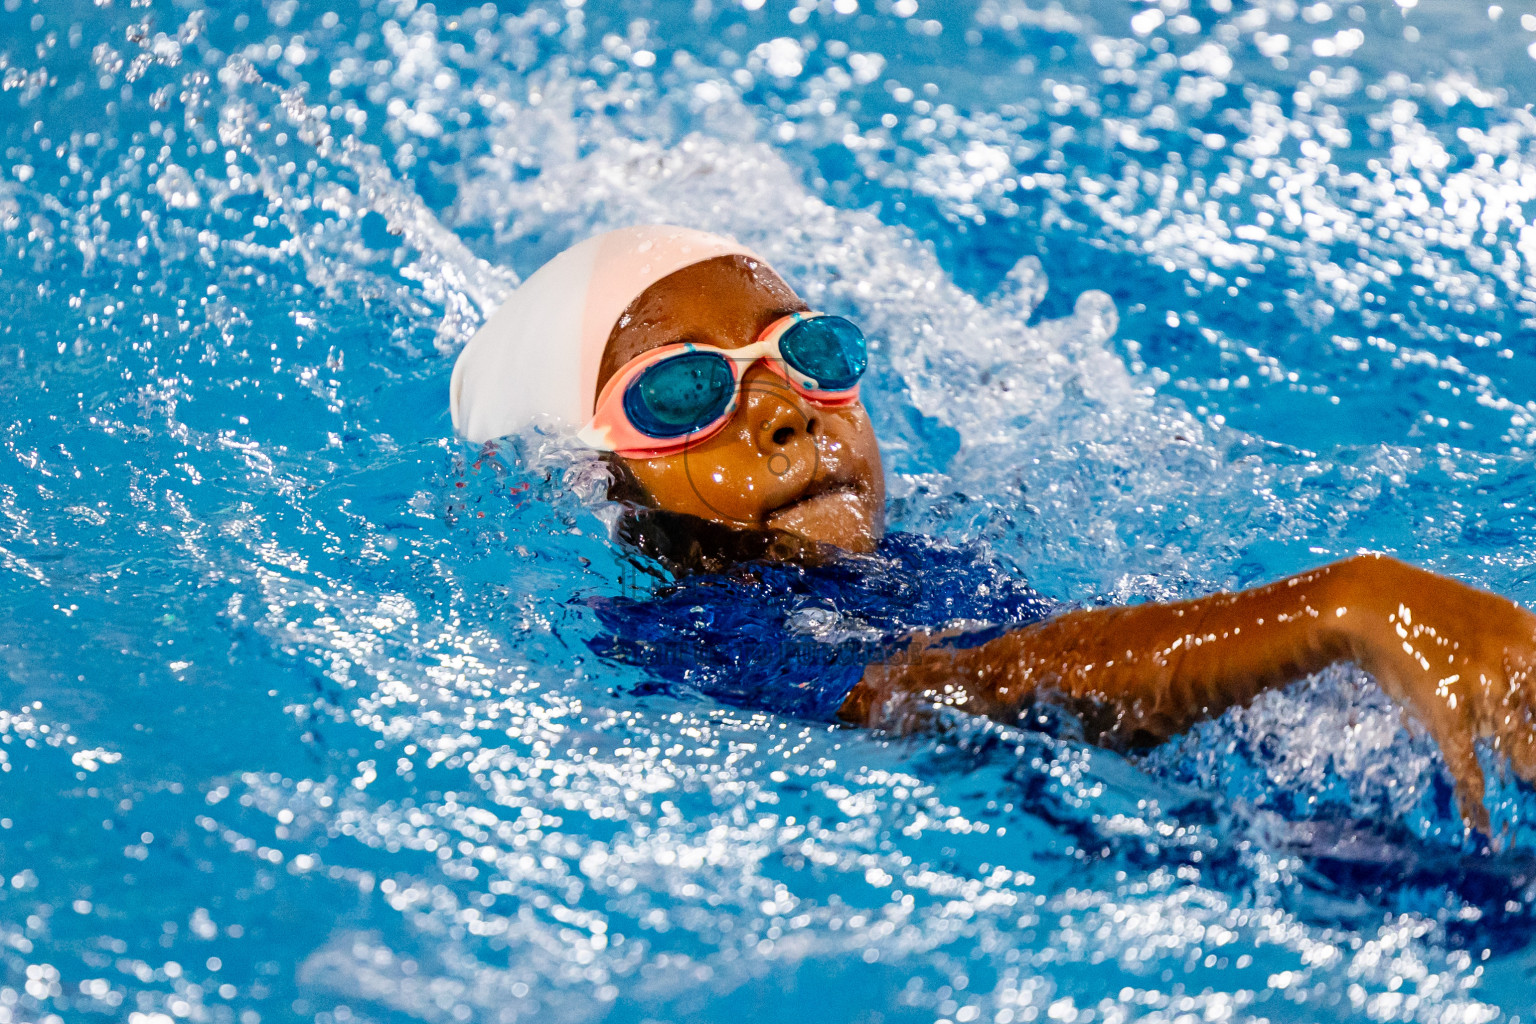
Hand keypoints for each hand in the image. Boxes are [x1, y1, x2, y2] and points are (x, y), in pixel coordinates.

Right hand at [1337, 555, 1535, 833]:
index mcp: (1527, 635)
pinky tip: (1480, 819)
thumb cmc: (1429, 611)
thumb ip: (1524, 646)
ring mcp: (1480, 689)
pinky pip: (1467, 764)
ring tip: (1527, 775)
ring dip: (1527, 768)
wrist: (1369, 600)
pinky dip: (1474, 798)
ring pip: (1523, 748)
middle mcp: (1511, 663)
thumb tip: (1533, 681)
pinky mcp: (1445, 711)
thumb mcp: (1490, 616)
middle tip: (1532, 765)